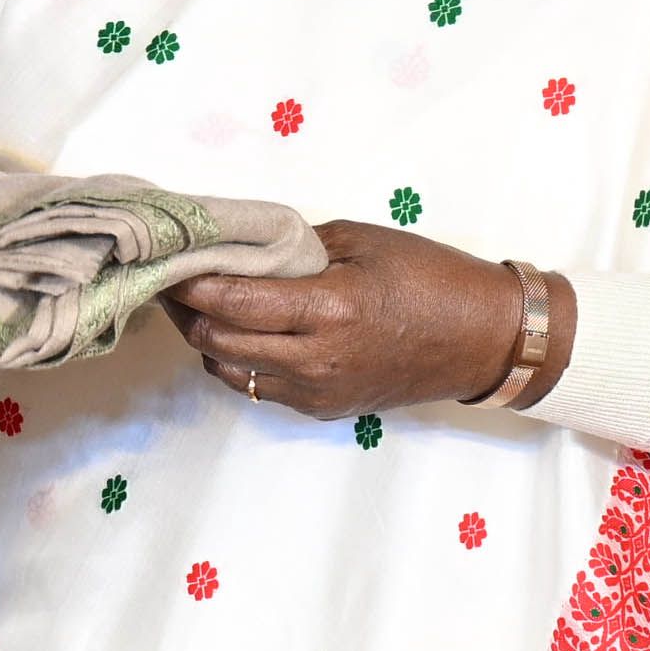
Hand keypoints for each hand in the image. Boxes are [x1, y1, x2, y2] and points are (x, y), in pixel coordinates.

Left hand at [168, 219, 570, 419]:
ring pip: (228, 369)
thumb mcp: (362, 241)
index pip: (230, 301)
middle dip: (183, 310)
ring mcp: (316, 391)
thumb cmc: (430, 279)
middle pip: (216, 340)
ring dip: (204, 338)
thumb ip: (295, 246)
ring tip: (195, 305)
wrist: (483, 339)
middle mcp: (315, 359)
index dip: (188, 282)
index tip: (167, 259)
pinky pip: (258, 386)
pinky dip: (236, 358)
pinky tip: (237, 330)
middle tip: (170, 279)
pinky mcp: (322, 408)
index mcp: (327, 309)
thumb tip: (242, 249)